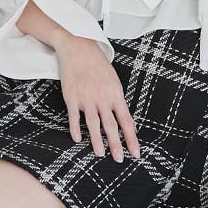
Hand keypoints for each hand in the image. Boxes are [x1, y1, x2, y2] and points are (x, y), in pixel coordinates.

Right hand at [52, 32, 140, 161]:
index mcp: (116, 93)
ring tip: (100, 154)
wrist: (78, 48)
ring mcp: (86, 99)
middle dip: (116, 145)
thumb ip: (117, 99)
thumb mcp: (114, 80)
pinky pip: (74, 118)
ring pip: (93, 125)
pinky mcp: (72, 98)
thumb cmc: (98, 64)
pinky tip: (78, 139)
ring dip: (97, 141)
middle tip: (120, 159)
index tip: (136, 153)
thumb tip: (123, 119)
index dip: (131, 138)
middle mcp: (102, 98)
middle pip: (111, 126)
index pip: (126, 121)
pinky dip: (76, 130)